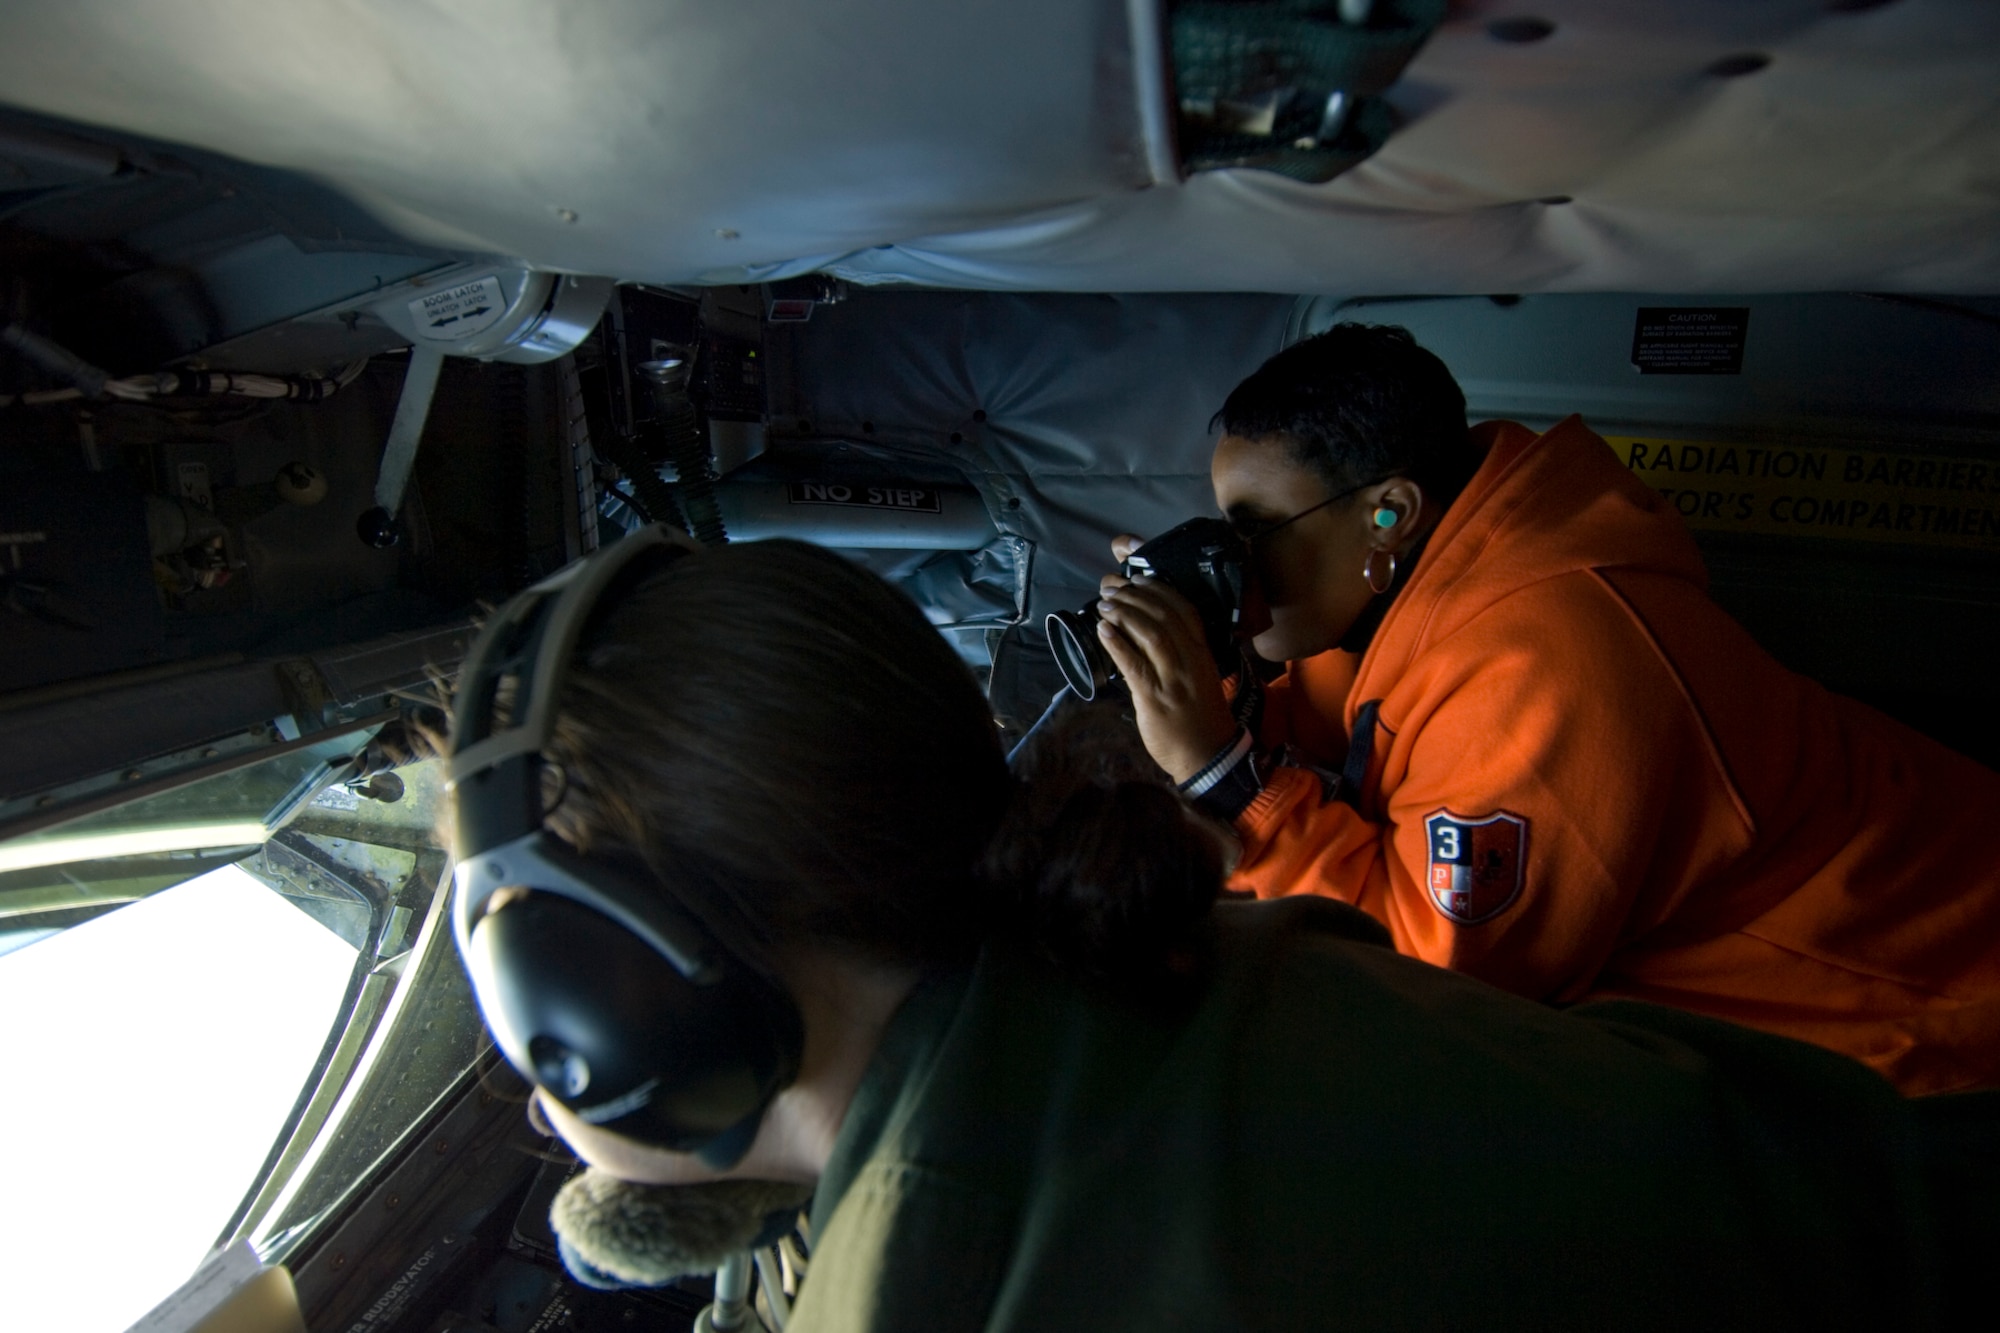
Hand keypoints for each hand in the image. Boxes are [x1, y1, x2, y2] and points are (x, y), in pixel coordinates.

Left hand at [1094, 567, 1238, 783]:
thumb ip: (1180, 654)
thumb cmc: (1199, 716)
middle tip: (1110, 586)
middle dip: (1134, 595)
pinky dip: (1117, 644)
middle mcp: (1191, 661)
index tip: (1137, 576)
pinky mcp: (1155, 699)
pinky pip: (1135, 665)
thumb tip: (1143, 629)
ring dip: (1124, 613)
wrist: (1207, 756)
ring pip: (1151, 634)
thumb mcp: (1199, 677)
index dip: (1159, 588)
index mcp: (1202, 653)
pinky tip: (1103, 631)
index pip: (1185, 609)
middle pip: (1164, 616)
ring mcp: (1174, 680)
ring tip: (1104, 603)